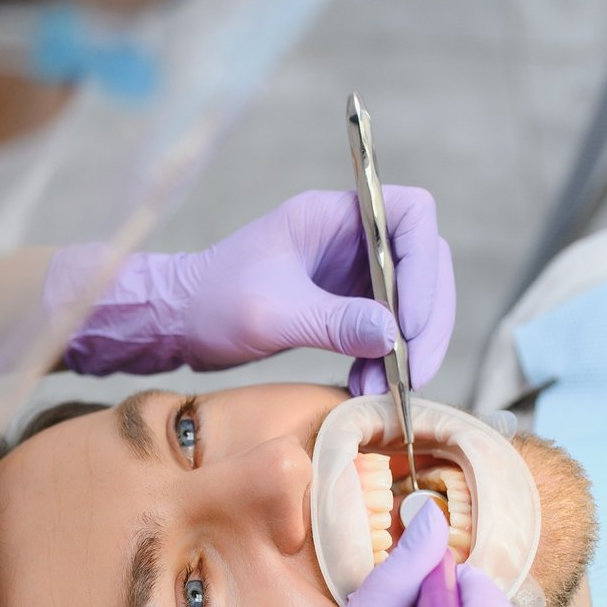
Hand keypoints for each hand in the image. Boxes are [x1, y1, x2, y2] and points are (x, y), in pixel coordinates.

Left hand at [47, 188, 454, 385]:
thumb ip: (333, 321)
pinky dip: (385, 361)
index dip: (423, 268)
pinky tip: (368, 390)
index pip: (412, 215)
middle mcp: (351, 236)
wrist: (180, 323)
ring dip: (408, 349)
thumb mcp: (271, 314)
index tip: (408, 323)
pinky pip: (386, 329)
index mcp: (333, 215)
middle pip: (423, 264)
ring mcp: (352, 270)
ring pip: (410, 302)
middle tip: (414, 374)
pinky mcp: (346, 304)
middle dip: (426, 321)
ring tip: (385, 391)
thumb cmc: (212, 302)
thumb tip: (393, 336)